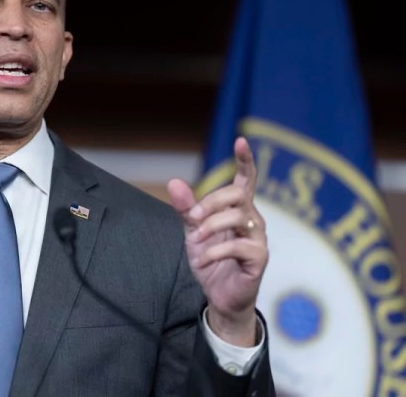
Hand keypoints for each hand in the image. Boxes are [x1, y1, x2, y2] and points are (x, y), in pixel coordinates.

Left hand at [167, 137, 267, 345]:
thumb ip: (186, 207)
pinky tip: (202, 260)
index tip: (240, 140)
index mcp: (238, 208)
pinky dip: (214, 252)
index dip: (245, 160)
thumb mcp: (192, 231)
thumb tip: (174, 182)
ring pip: (238, 217)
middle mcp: (252, 218)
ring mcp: (258, 237)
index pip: (246, 179)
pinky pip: (238, 246)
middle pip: (237, 194)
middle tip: (193, 219)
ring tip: (196, 240)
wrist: (219, 294)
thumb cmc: (210, 258)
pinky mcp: (259, 258)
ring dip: (211, 226)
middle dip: (211, 202)